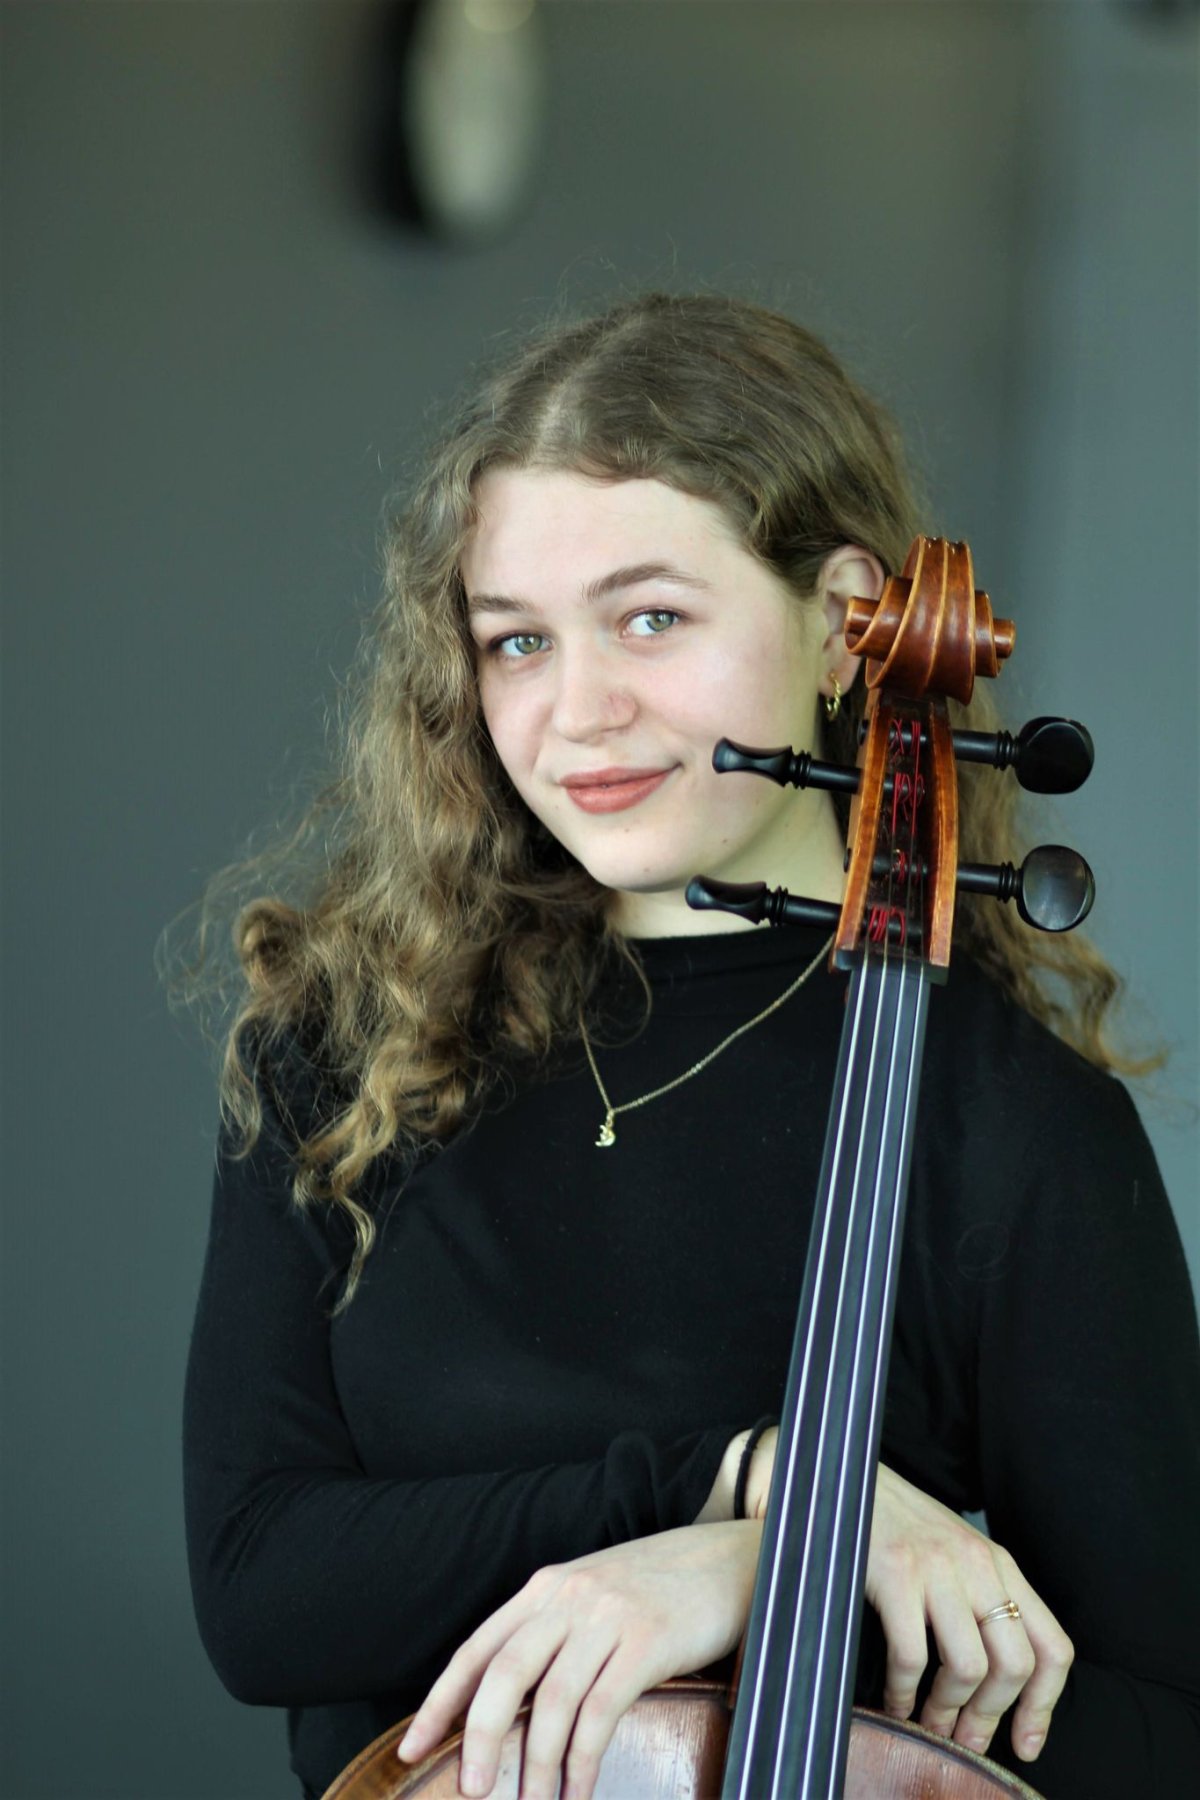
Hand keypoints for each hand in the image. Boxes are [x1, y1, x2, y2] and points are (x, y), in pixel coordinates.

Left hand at [396, 1521, 759, 1799]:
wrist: (728, 1557)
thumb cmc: (659, 1587)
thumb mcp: (593, 1597)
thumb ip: (553, 1636)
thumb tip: (514, 1707)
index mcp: (545, 1589)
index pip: (478, 1649)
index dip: (442, 1702)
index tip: (412, 1748)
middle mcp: (568, 1598)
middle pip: (505, 1674)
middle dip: (480, 1738)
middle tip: (471, 1790)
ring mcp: (607, 1617)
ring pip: (553, 1701)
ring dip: (536, 1764)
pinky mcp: (647, 1641)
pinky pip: (602, 1711)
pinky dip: (584, 1761)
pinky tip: (579, 1790)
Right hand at [727, 1435, 1072, 1763]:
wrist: (844, 1471)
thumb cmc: (894, 1523)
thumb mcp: (952, 1555)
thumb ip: (978, 1601)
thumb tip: (992, 1684)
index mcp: (998, 1563)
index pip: (1052, 1646)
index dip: (1043, 1706)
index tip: (1025, 1744)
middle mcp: (977, 1564)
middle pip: (1015, 1666)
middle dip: (989, 1717)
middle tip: (963, 1740)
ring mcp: (937, 1567)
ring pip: (970, 1668)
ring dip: (947, 1711)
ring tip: (927, 1723)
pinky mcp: (895, 1572)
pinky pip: (913, 1657)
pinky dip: (903, 1693)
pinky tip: (893, 1701)